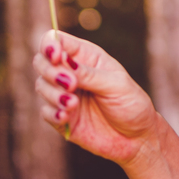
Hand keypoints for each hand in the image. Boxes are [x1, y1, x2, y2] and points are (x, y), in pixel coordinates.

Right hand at [33, 30, 159, 166]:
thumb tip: (64, 60)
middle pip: (42, 61)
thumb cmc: (131, 104)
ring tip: (73, 105)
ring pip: (41, 86)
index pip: (58, 41)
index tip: (56, 57)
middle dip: (50, 71)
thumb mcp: (116, 85)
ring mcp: (64, 95)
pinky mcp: (61, 117)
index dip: (50, 45)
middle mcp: (71, 73)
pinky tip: (66, 117)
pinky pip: (45, 112)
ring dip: (53, 94)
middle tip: (71, 85)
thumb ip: (89, 74)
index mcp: (86, 57)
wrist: (137, 138)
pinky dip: (52, 113)